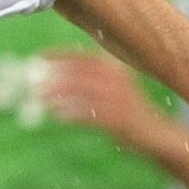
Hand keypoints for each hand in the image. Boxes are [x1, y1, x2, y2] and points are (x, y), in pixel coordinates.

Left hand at [36, 50, 161, 145]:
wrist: (155, 134)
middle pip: (82, 71)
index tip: (40, 56)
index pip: (86, 56)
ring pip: (83, 92)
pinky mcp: (119, 120)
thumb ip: (91, 80)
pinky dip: (72, 113)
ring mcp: (119, 100)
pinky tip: (57, 115)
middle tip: (33, 79)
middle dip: (56, 73)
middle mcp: (119, 81)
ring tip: (39, 96)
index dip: (61, 54)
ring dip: (59, 93)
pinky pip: (90, 115)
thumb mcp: (113, 89)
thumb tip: (57, 75)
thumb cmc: (128, 111)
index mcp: (117, 69)